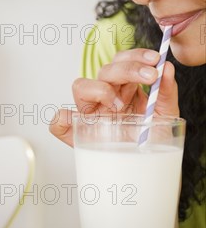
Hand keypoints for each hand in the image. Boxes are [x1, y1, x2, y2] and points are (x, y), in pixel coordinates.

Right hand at [49, 48, 178, 146]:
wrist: (153, 171)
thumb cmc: (155, 141)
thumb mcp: (167, 114)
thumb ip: (167, 92)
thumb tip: (168, 68)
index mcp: (125, 89)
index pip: (121, 61)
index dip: (134, 56)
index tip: (155, 61)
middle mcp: (106, 97)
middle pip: (105, 70)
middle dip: (128, 69)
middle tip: (150, 76)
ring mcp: (92, 115)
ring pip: (80, 87)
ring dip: (99, 89)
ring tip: (119, 105)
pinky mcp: (79, 135)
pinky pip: (60, 124)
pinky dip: (61, 120)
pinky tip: (72, 120)